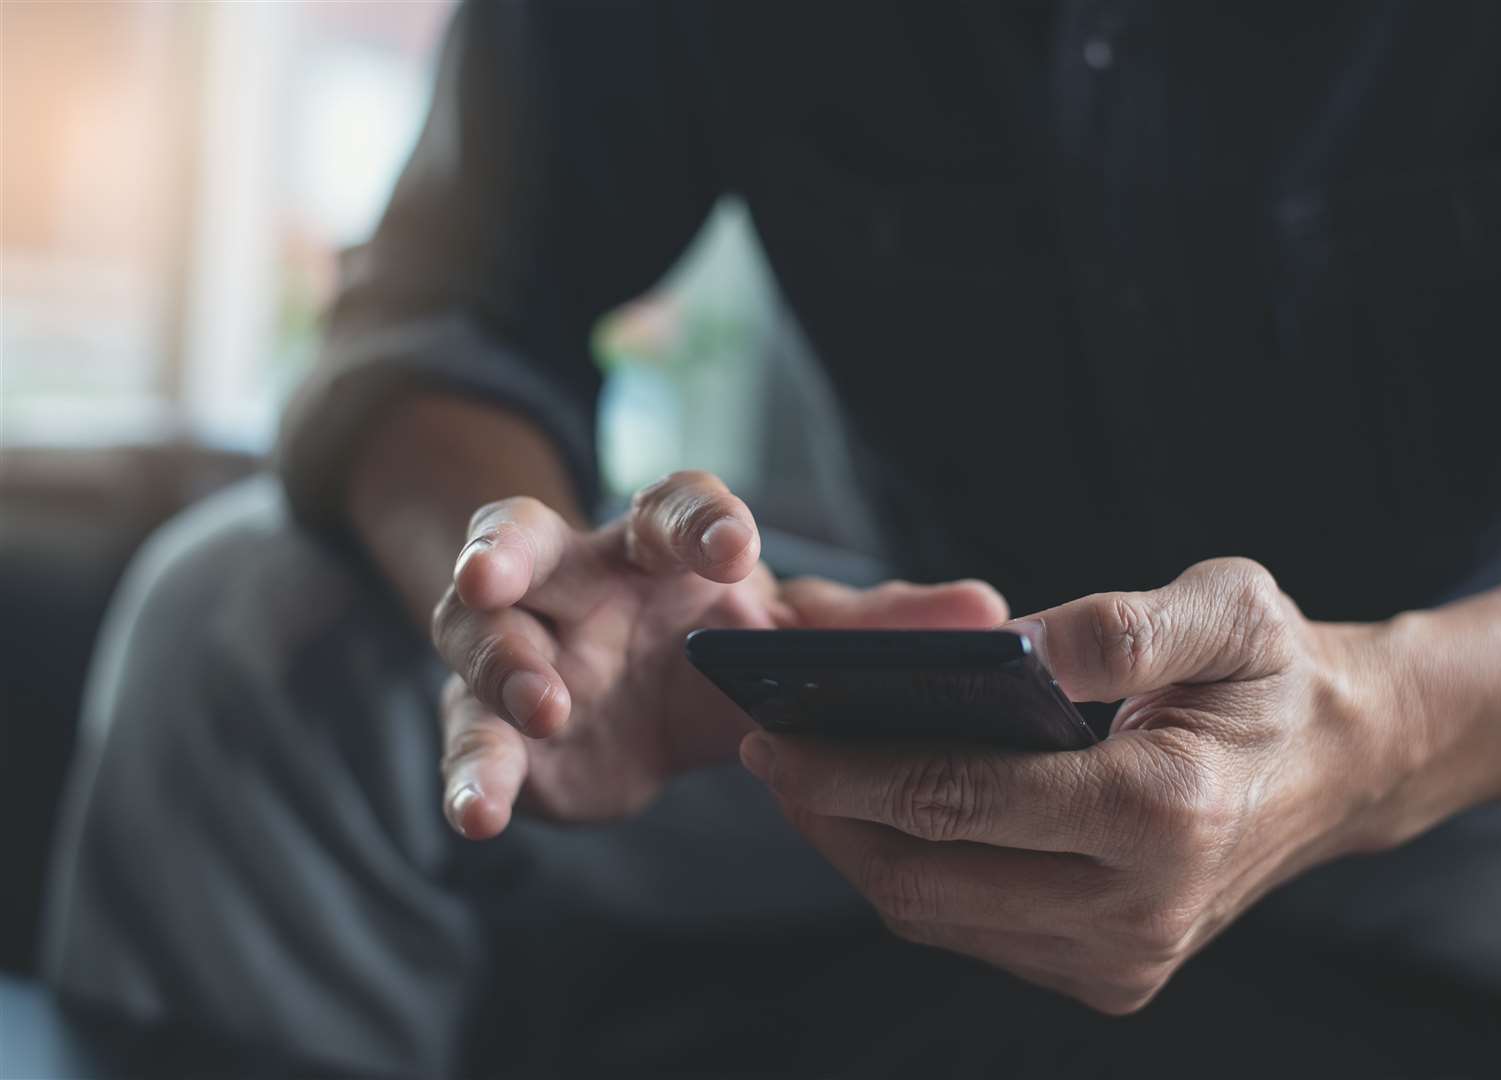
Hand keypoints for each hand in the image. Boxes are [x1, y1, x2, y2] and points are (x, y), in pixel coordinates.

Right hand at [432, 470, 1007, 833]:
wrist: (624, 695)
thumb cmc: (716, 643)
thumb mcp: (789, 635)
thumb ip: (876, 628)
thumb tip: (992, 615)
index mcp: (661, 547)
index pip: (672, 508)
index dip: (697, 521)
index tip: (732, 546)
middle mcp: (579, 577)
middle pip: (530, 539)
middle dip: (510, 551)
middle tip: (501, 573)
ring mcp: (526, 645)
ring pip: (483, 635)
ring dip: (501, 662)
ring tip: (540, 703)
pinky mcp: (497, 724)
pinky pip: (470, 739)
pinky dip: (470, 773)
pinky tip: (477, 815)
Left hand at [742, 558, 1412, 1013]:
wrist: (1344, 769)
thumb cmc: (1278, 677)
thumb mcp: (1230, 609)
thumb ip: (1120, 624)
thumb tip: (1007, 645)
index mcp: (1166, 812)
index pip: (961, 800)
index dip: (850, 770)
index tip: (774, 732)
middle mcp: (1140, 910)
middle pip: (927, 878)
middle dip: (829, 818)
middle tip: (767, 751)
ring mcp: (1123, 959)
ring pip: (937, 917)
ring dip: (857, 852)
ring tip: (806, 779)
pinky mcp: (1109, 976)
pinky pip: (972, 932)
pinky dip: (912, 876)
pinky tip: (881, 816)